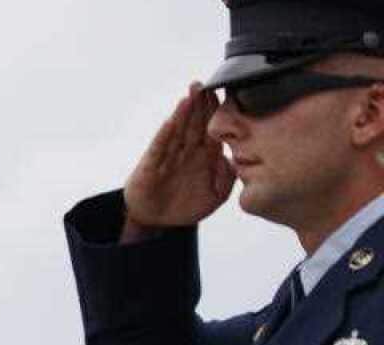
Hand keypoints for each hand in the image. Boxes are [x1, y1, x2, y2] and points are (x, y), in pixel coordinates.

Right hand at [122, 82, 235, 239]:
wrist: (156, 220)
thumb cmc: (185, 205)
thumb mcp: (215, 196)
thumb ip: (227, 179)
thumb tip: (233, 159)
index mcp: (203, 155)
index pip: (212, 128)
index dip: (217, 111)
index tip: (226, 92)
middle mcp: (185, 151)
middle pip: (194, 122)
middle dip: (200, 103)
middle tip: (205, 83)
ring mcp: (168, 156)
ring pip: (178, 130)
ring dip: (184, 112)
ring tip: (191, 94)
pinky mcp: (151, 166)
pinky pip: (159, 147)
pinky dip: (165, 134)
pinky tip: (172, 121)